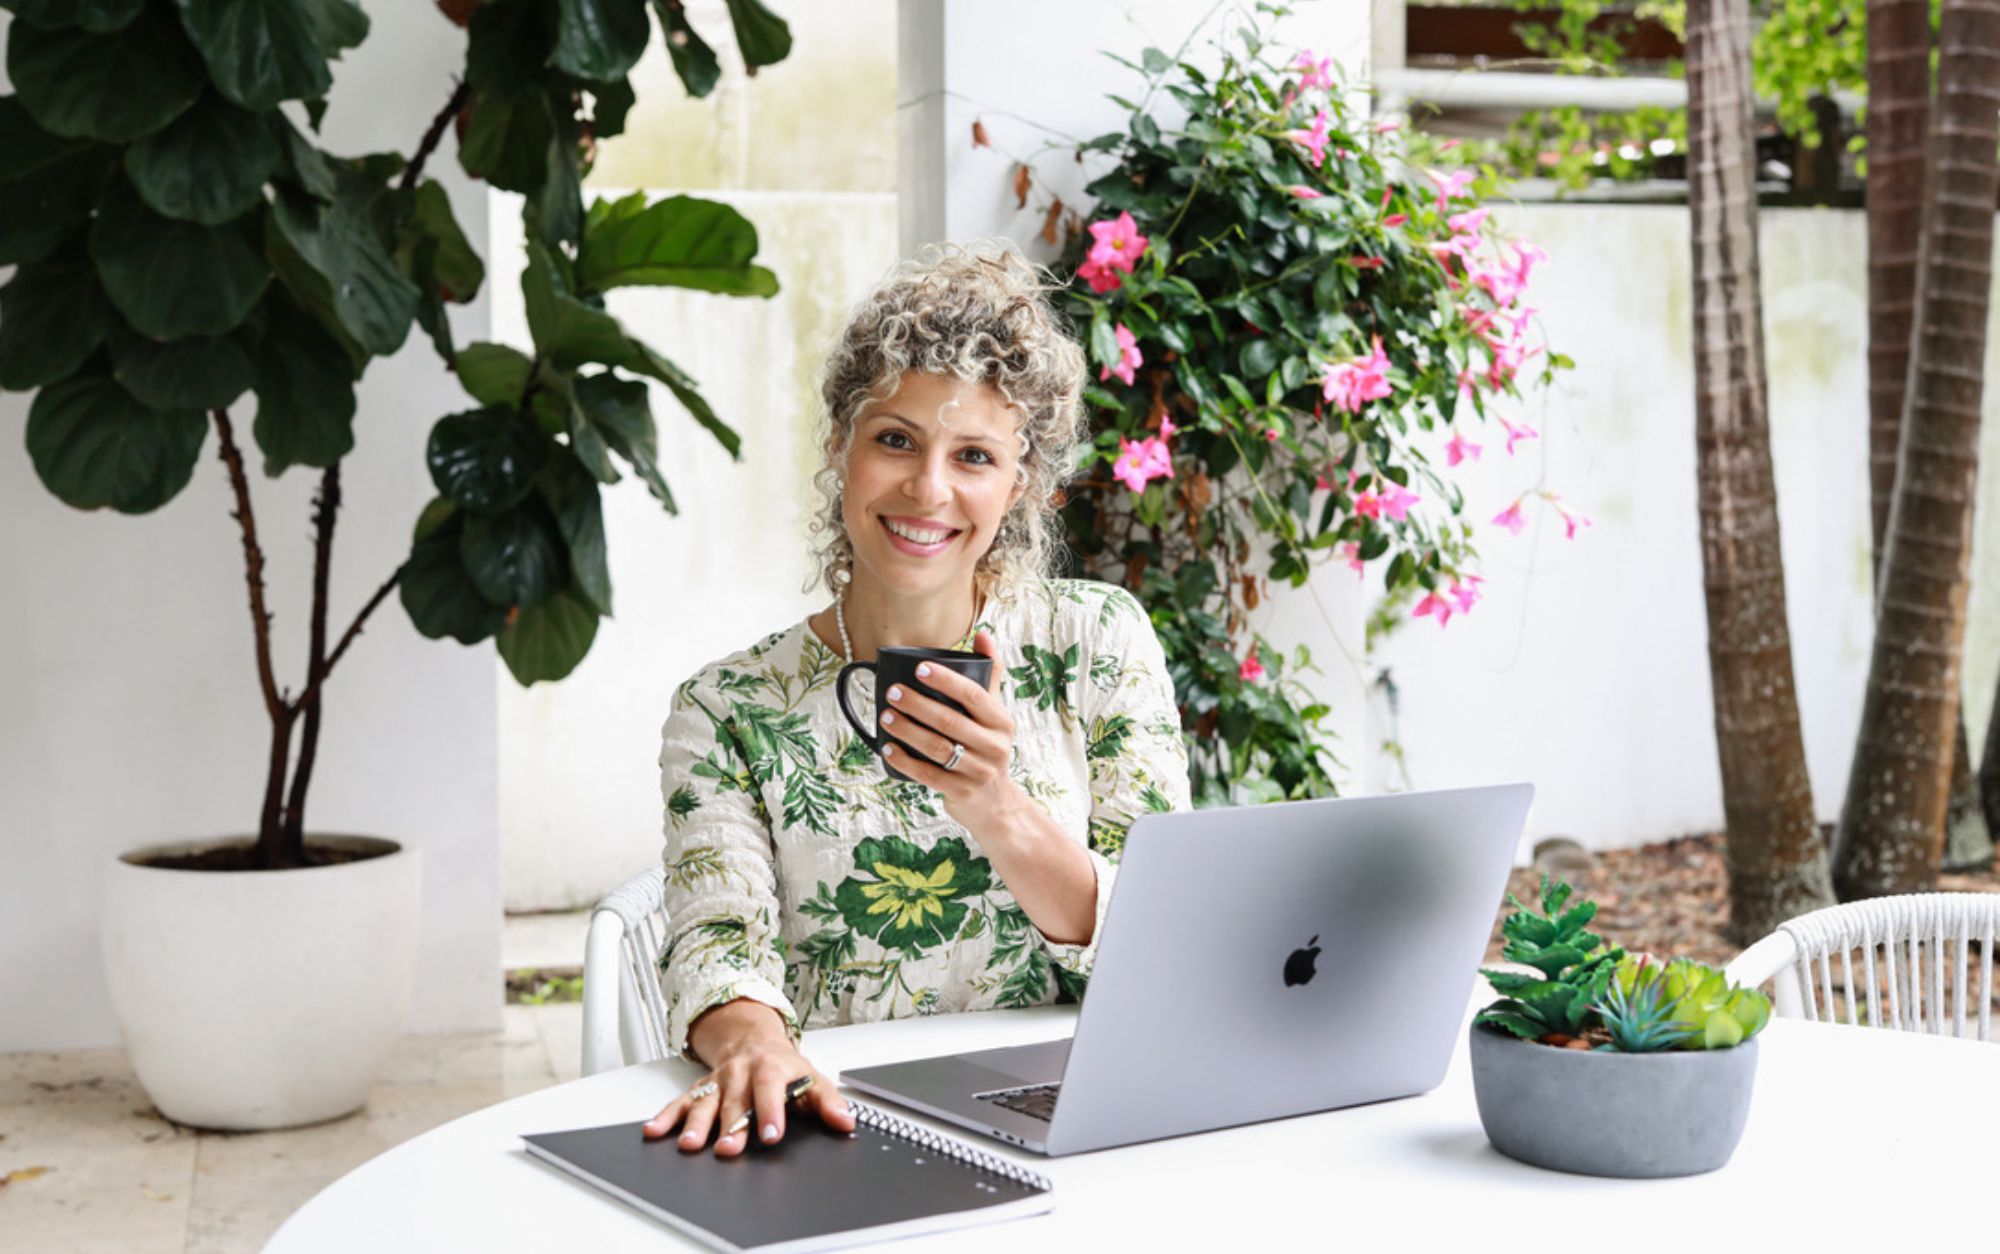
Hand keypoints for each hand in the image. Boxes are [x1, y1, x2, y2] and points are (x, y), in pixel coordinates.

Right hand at [641, 1041, 853, 1157]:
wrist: (753, 1040)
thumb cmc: (785, 1067)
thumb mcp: (812, 1078)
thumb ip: (828, 1102)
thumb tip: (846, 1122)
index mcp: (771, 1069)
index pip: (771, 1090)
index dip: (771, 1112)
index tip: (771, 1135)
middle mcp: (741, 1074)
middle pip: (736, 1102)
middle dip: (731, 1127)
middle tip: (729, 1150)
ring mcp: (719, 1081)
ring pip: (706, 1103)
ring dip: (696, 1124)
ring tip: (689, 1145)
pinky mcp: (700, 1088)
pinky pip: (681, 1102)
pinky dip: (666, 1117)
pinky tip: (655, 1131)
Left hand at [879, 630, 1023, 832]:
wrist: (996, 804)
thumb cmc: (988, 748)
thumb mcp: (995, 715)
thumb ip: (990, 675)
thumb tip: (982, 634)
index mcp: (1001, 722)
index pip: (974, 695)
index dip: (946, 680)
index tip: (919, 669)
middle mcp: (994, 746)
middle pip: (950, 721)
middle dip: (917, 705)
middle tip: (892, 692)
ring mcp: (978, 772)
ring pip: (937, 747)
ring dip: (907, 731)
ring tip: (886, 717)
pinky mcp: (961, 793)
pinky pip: (928, 775)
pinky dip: (905, 762)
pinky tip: (888, 749)